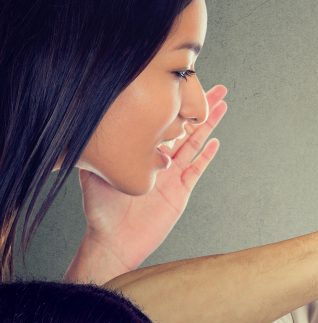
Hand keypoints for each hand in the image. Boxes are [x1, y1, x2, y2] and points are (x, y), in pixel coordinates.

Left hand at [68, 86, 228, 281]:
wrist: (115, 240)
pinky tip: (216, 141)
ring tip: (223, 105)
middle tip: (216, 88)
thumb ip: (99, 150)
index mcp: (142, 152)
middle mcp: (159, 159)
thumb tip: (89, 121)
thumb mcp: (94, 173)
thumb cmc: (101, 210)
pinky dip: (207, 154)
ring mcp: (172, 174)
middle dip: (201, 107)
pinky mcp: (181, 190)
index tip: (183, 83)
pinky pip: (197, 168)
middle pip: (185, 126)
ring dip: (210, 124)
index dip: (174, 102)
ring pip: (196, 142)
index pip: (161, 121)